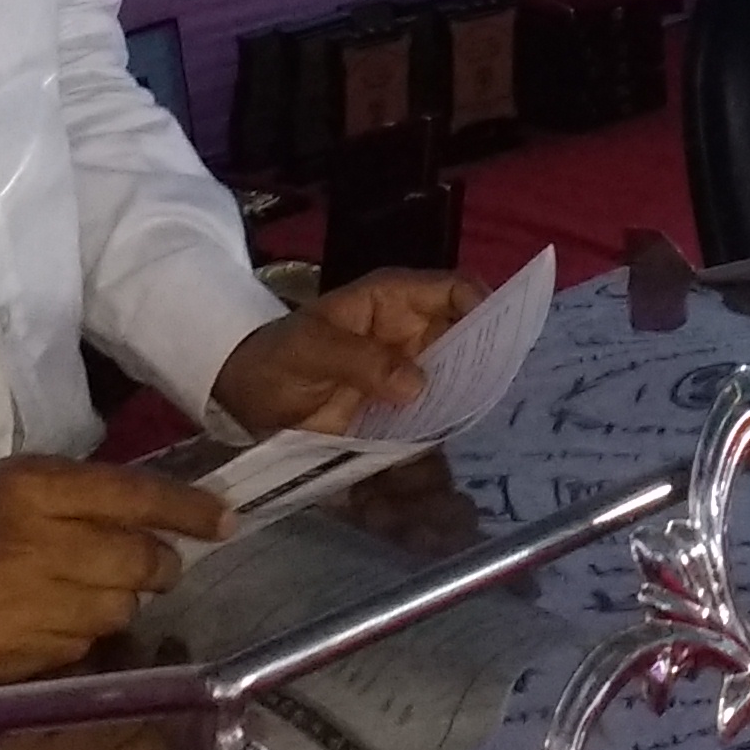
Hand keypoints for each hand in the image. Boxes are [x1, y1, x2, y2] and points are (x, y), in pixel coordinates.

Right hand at [0, 456, 224, 688]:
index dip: (189, 510)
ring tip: (89, 593)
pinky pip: (81, 648)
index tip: (225, 520)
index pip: (135, 494)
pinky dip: (82, 637)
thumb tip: (159, 512)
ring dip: (120, 603)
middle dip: (160, 565)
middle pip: (141, 560)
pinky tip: (54, 621)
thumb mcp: (12, 483)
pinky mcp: (14, 655)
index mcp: (34, 487)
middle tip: (156, 565)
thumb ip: (83, 493)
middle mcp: (37, 543)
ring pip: (119, 611)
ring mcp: (26, 605)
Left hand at [211, 269, 480, 436]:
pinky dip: (448, 438)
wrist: (246, 399)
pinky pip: (437, 422)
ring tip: (487, 432)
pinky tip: (458, 459)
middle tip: (502, 399)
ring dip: (473, 405)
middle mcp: (414, 335)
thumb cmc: (276, 358)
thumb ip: (360, 361)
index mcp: (394, 301)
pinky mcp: (404, 414)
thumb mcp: (308, 350)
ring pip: (460, 384)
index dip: (483, 307)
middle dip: (489, 365)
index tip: (497, 343)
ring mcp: (411, 376)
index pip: (454, 290)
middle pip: (469, 340)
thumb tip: (418, 384)